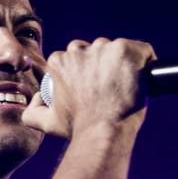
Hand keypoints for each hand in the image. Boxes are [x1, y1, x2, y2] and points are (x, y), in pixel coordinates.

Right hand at [20, 37, 154, 138]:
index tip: (96, 88)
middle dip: (103, 65)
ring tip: (125, 86)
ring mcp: (104, 48)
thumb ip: (31, 112)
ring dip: (121, 64)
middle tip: (111, 88)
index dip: (88, 72)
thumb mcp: (46, 123)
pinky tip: (144, 77)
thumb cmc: (77, 127)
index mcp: (59, 61)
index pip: (77, 58)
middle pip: (96, 51)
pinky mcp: (127, 50)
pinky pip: (142, 50)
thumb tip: (37, 99)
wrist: (103, 130)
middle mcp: (79, 49)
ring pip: (116, 50)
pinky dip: (145, 61)